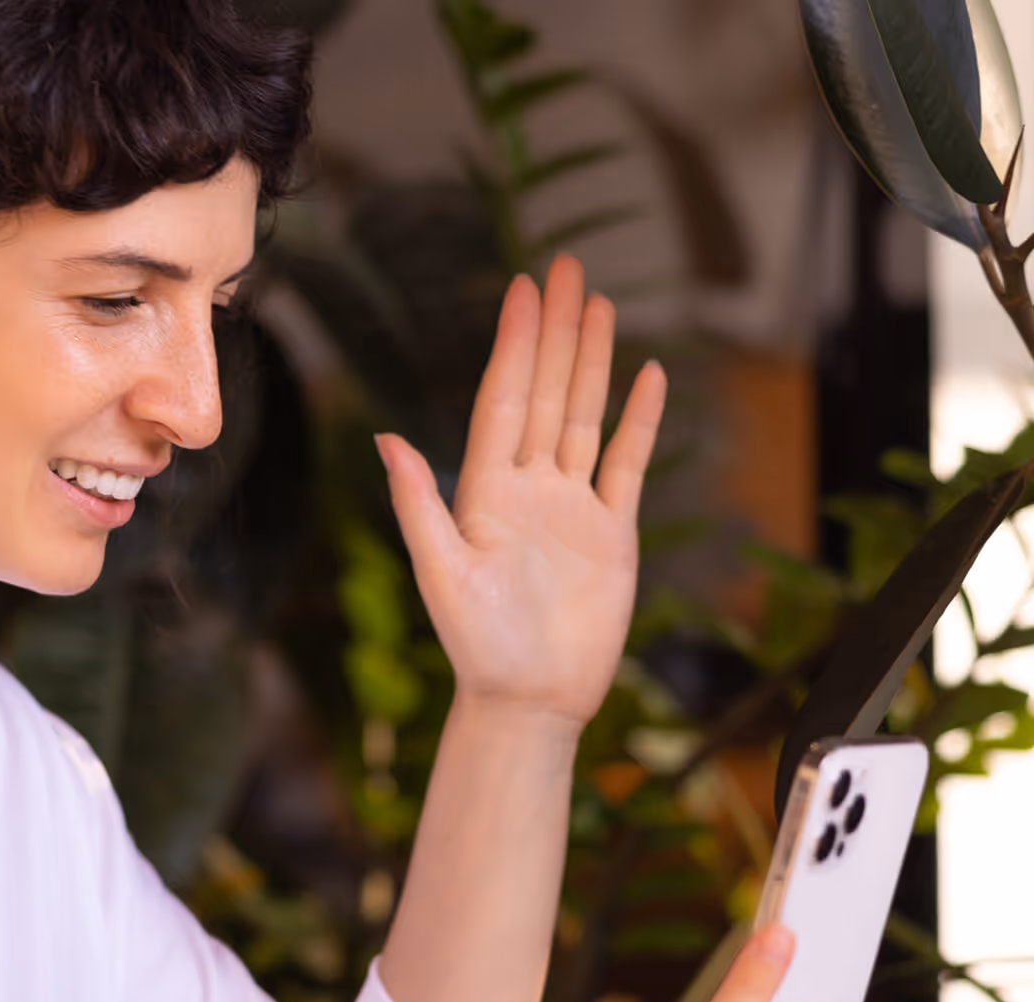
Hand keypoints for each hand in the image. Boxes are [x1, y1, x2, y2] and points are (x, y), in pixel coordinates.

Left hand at [375, 254, 665, 727]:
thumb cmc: (477, 645)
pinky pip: (626, 464)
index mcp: (486, 490)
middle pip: (546, 391)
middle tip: (564, 269)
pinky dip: (638, 421)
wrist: (528, 699)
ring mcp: (573, 505)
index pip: (504, 399)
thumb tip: (386, 439)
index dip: (515, 343)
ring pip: (585, 415)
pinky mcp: (610, 532)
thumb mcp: (441, 570)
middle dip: (555, 331)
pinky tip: (647, 377)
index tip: (523, 290)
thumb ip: (418, 503)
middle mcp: (530, 487)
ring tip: (600, 305)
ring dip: (592, 362)